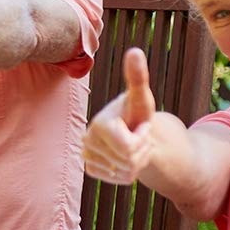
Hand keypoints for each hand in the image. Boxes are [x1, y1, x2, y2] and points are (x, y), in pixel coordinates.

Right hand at [82, 47, 156, 184]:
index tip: (141, 126)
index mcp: (98, 124)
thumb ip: (138, 77)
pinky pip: (119, 179)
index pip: (129, 148)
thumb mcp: (141, 98)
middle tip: (139, 137)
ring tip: (133, 146)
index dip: (143, 140)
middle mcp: (86, 140)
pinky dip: (129, 172)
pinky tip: (125, 157)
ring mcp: (86, 156)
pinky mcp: (90, 169)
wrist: (130, 130)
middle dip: (142, 151)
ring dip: (138, 161)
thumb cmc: (137, 112)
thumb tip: (134, 50)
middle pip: (129, 161)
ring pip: (126, 172)